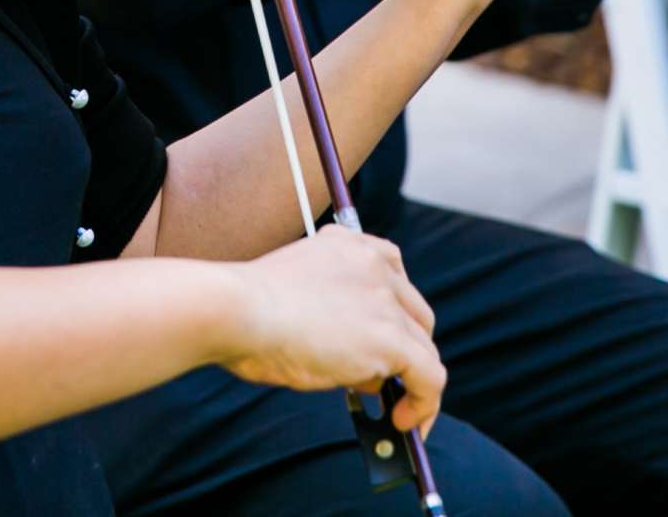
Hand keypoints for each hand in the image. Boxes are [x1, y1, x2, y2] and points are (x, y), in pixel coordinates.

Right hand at [222, 227, 444, 434]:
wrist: (237, 309)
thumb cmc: (245, 310)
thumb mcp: (295, 296)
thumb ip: (331, 315)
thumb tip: (360, 371)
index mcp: (349, 244)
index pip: (392, 270)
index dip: (392, 309)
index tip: (382, 334)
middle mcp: (375, 266)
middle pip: (415, 314)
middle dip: (405, 348)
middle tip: (386, 381)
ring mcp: (386, 303)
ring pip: (424, 348)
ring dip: (414, 382)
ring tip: (397, 412)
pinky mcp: (390, 340)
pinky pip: (430, 377)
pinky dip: (424, 404)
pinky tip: (403, 423)